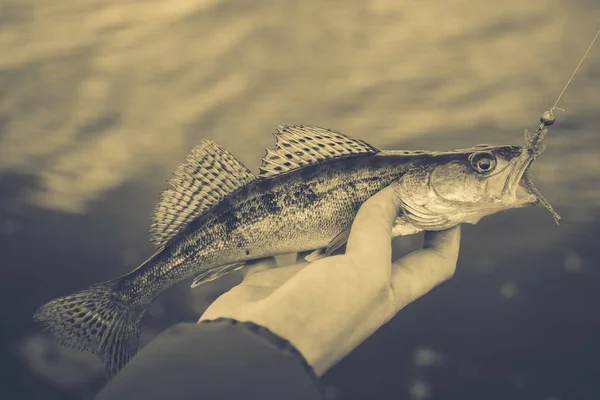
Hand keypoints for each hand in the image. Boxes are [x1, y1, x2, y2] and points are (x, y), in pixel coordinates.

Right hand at [199, 184, 460, 375]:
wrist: (255, 344)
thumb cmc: (319, 315)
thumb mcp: (364, 272)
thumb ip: (379, 230)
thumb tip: (392, 193)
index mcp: (387, 290)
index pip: (435, 262)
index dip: (447, 233)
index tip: (445, 199)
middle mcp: (355, 285)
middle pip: (382, 243)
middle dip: (389, 211)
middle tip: (387, 175)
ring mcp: (316, 280)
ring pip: (332, 240)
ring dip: (335, 215)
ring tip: (339, 180)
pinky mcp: (279, 277)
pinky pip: (285, 246)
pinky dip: (285, 229)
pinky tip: (288, 204)